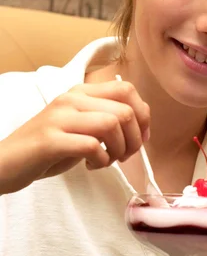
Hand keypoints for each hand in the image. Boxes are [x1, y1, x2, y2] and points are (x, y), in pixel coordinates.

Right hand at [0, 79, 148, 193]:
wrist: (5, 162)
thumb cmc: (49, 148)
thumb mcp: (81, 127)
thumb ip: (106, 119)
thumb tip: (142, 124)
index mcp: (81, 92)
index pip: (126, 89)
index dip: (143, 115)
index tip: (141, 138)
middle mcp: (71, 99)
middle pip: (125, 110)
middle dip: (135, 139)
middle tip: (124, 156)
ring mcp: (59, 117)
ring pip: (111, 124)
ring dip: (119, 150)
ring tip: (107, 161)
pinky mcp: (50, 140)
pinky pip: (92, 146)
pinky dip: (101, 160)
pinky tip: (92, 166)